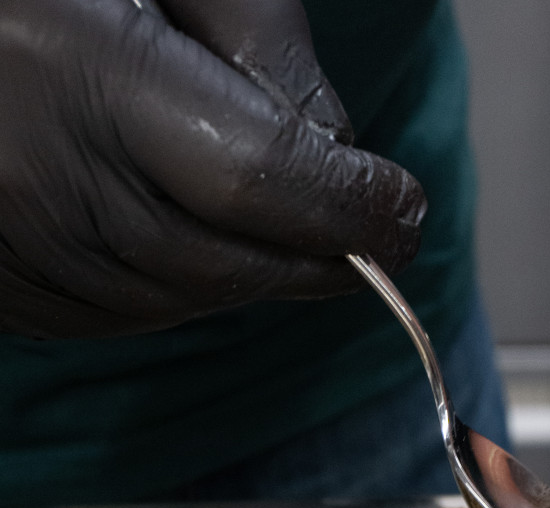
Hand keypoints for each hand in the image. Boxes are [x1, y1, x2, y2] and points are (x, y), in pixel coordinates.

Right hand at [0, 0, 424, 337]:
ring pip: (182, 299)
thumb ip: (257, 37)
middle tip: (373, 238)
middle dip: (316, 256)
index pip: (254, 176)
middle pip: (225, 260)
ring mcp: (19, 249)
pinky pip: (127, 317)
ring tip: (292, 231)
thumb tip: (341, 150)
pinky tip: (207, 244)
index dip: (344, 206)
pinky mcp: (10, 292)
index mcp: (77, 68)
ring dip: (257, 277)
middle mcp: (40, 177)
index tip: (399, 211)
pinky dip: (190, 291)